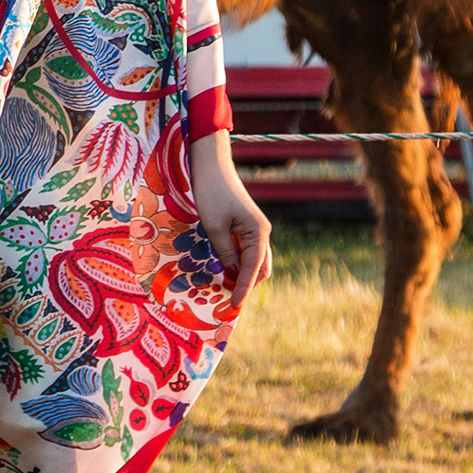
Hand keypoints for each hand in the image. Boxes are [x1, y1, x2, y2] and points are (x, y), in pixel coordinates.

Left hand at [190, 130, 271, 303]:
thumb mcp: (214, 227)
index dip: (243, 288)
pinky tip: (222, 269)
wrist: (211, 166)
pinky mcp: (244, 225)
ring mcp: (254, 229)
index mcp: (259, 233)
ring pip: (253, 260)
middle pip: (259, 268)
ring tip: (224, 290)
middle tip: (228, 301)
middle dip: (246, 285)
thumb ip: (224, 252)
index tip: (234, 306)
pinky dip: (236, 262)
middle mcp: (261, 233)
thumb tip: (231, 274)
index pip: (253, 269)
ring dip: (241, 274)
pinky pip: (244, 250)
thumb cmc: (211, 194)